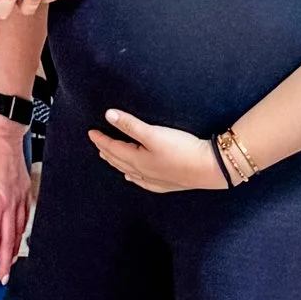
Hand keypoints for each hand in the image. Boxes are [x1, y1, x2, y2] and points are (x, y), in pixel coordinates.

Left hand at [0, 112, 34, 281]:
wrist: (0, 127)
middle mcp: (8, 202)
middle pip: (8, 241)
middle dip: (5, 263)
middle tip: (1, 279)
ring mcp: (19, 195)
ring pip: (19, 230)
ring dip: (15, 249)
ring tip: (12, 264)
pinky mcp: (24, 187)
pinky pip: (25, 214)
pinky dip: (22, 229)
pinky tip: (20, 234)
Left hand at [91, 108, 230, 195]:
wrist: (210, 168)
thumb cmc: (181, 149)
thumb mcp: (153, 134)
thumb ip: (130, 125)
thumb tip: (108, 115)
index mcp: (137, 160)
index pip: (114, 148)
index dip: (101, 140)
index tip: (91, 132)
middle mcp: (143, 173)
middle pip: (119, 161)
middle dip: (107, 151)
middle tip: (98, 144)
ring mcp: (155, 180)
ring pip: (130, 171)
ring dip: (118, 163)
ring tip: (109, 159)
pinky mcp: (167, 184)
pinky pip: (143, 181)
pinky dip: (134, 177)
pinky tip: (133, 178)